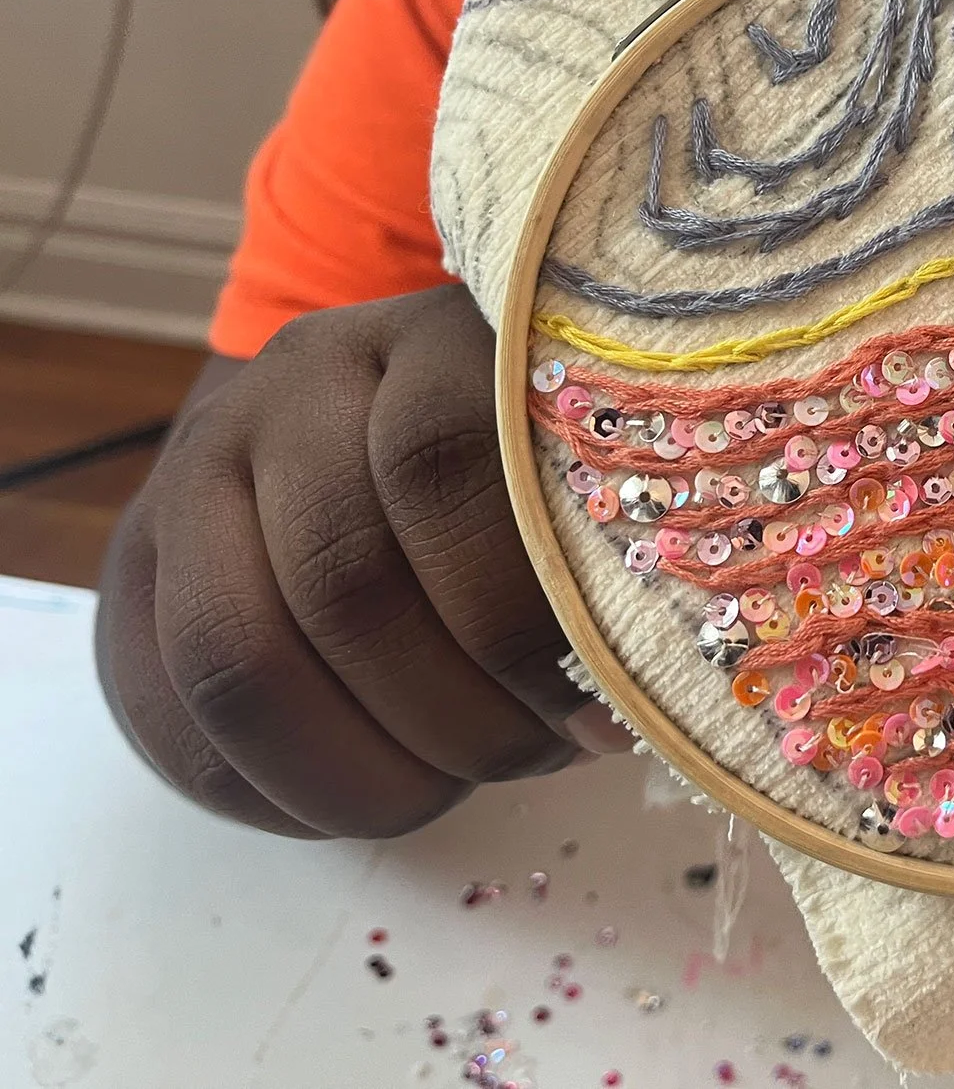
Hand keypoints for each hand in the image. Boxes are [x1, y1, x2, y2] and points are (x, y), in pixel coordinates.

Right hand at [95, 285, 623, 838]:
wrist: (373, 414)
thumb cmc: (529, 465)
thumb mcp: (585, 461)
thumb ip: (607, 538)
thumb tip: (634, 700)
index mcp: (421, 342)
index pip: (441, 464)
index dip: (523, 616)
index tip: (604, 706)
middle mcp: (291, 388)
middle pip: (343, 582)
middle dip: (460, 715)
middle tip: (538, 753)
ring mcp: (192, 473)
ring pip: (241, 664)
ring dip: (370, 770)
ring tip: (463, 780)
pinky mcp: (131, 574)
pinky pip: (176, 729)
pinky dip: (288, 797)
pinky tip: (383, 792)